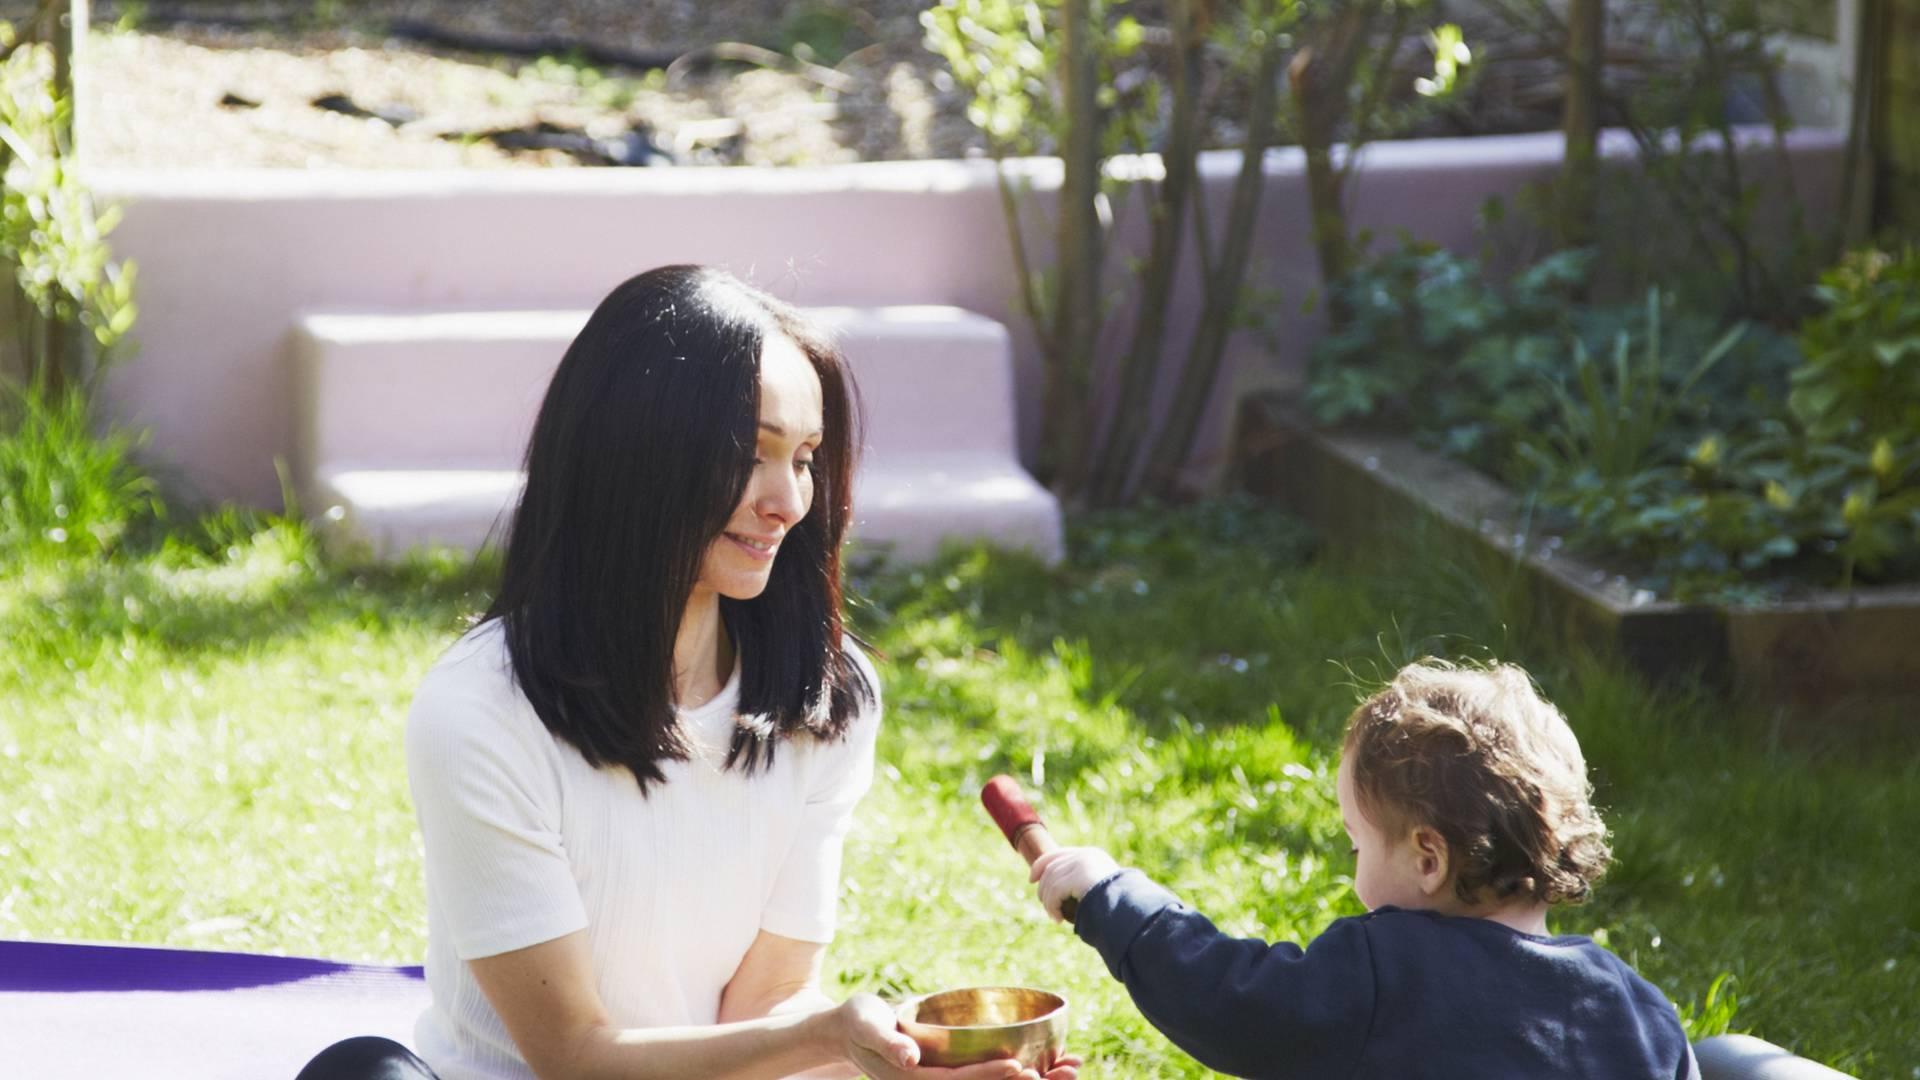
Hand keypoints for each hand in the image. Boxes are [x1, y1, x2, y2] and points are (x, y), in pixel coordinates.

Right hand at [835, 994, 1082, 1079]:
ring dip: (1036, 1078)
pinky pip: (992, 1072)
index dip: (990, 1078)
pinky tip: (1052, 1060)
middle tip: (1067, 1072)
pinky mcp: (955, 1069)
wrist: (852, 1030)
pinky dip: (1023, 1067)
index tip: (1022, 1069)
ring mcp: (947, 1078)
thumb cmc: (857, 1022)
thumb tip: (910, 1058)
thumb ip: (887, 1041)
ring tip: (1072, 1068)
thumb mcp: (866, 1025)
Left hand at [1030, 847, 1119, 922]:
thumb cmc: (1120, 904)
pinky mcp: (1078, 876)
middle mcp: (1085, 855)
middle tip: (1048, 909)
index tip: (1032, 879)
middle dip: (1044, 890)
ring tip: (1054, 917)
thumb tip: (1066, 898)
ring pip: (1051, 882)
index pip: (1058, 854)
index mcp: (1092, 855)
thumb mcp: (1102, 890)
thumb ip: (1085, 886)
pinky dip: (1052, 907)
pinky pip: (1055, 892)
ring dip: (1049, 902)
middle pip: (1051, 869)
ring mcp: (1082, 863)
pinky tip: (1057, 918)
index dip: (1041, 865)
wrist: (1132, 906)